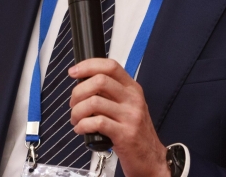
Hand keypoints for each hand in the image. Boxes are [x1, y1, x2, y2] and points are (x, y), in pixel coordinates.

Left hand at [68, 58, 169, 176]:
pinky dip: (82, 125)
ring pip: (94, 101)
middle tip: (73, 103)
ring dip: (77, 111)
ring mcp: (130, 116)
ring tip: (76, 119)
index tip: (74, 72)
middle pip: (100, 80)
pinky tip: (81, 129)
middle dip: (78, 91)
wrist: (151, 159)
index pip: (110, 66)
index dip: (89, 66)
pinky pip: (97, 122)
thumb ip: (111, 93)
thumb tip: (83, 84)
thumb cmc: (135, 132)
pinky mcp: (125, 134)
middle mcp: (133, 99)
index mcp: (132, 88)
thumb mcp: (128, 106)